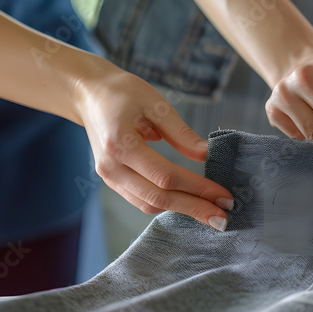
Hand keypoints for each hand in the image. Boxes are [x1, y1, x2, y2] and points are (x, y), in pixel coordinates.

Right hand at [73, 65, 233, 230]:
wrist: (89, 94)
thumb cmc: (123, 93)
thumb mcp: (156, 105)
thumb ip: (182, 133)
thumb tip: (208, 155)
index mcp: (121, 144)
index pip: (166, 176)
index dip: (197, 189)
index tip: (224, 196)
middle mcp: (111, 167)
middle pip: (158, 198)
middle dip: (194, 209)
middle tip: (224, 218)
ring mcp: (108, 177)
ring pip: (148, 204)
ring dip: (181, 210)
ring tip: (211, 214)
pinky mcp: (112, 180)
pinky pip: (140, 199)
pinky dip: (166, 204)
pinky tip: (188, 203)